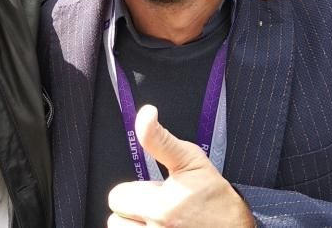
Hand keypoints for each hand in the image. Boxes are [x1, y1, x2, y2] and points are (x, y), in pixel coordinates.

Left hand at [107, 106, 254, 226]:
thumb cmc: (215, 198)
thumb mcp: (190, 160)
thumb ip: (159, 139)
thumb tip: (145, 114)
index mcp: (161, 208)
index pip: (117, 196)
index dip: (135, 189)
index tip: (152, 190)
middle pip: (116, 218)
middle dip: (133, 208)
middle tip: (158, 205)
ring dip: (136, 224)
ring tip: (160, 219)